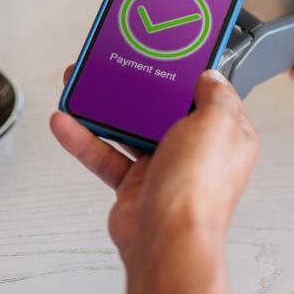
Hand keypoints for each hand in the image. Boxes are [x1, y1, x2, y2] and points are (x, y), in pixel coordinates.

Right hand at [51, 69, 257, 293]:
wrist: (166, 242)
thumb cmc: (198, 190)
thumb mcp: (217, 123)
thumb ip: (216, 95)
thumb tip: (211, 75)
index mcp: (226, 134)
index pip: (210, 93)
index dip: (191, 71)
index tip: (172, 51)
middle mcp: (196, 150)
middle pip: (165, 107)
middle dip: (140, 86)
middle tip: (119, 63)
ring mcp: (164, 166)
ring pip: (131, 128)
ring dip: (106, 108)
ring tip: (84, 84)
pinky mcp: (135, 184)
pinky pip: (106, 154)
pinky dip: (84, 139)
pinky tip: (67, 122)